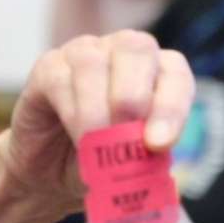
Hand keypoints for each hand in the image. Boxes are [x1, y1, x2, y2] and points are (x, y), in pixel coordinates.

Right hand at [0, 31, 193, 216]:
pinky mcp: (48, 66)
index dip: (171, 106)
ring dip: (97, 111)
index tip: (160, 145)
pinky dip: (72, 112)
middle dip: (133, 98)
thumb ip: (149, 154)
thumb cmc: (105, 162)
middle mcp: (123, 51)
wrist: (57, 174)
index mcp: (158, 71)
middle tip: (124, 141)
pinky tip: (78, 138)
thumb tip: (155, 153)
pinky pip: (59, 78)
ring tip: (96, 148)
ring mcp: (83, 52)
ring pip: (93, 62)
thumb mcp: (134, 164)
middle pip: (136, 48)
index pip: (175, 72)